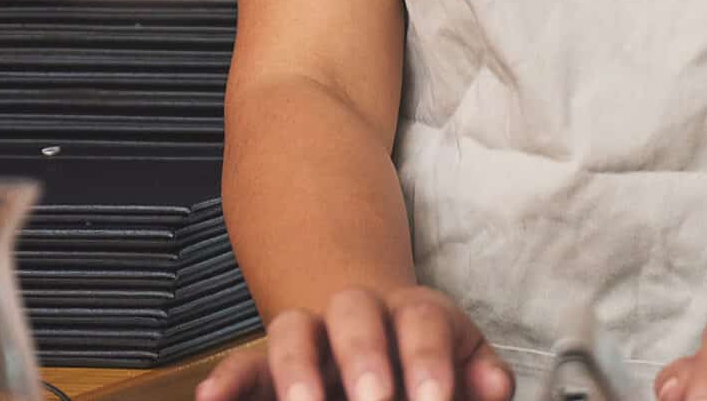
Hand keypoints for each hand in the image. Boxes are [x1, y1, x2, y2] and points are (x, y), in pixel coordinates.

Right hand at [197, 287, 514, 400]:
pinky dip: (225, 380)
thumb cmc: (430, 360)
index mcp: (415, 313)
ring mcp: (311, 338)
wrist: (376, 331)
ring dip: (295, 369)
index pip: (422, 322)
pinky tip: (209, 399)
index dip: (428, 359)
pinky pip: (242, 365)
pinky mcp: (269, 367)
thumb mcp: (462, 361)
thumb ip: (479, 375)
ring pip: (293, 331)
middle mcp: (359, 315)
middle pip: (356, 315)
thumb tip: (496, 389)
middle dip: (364, 357)